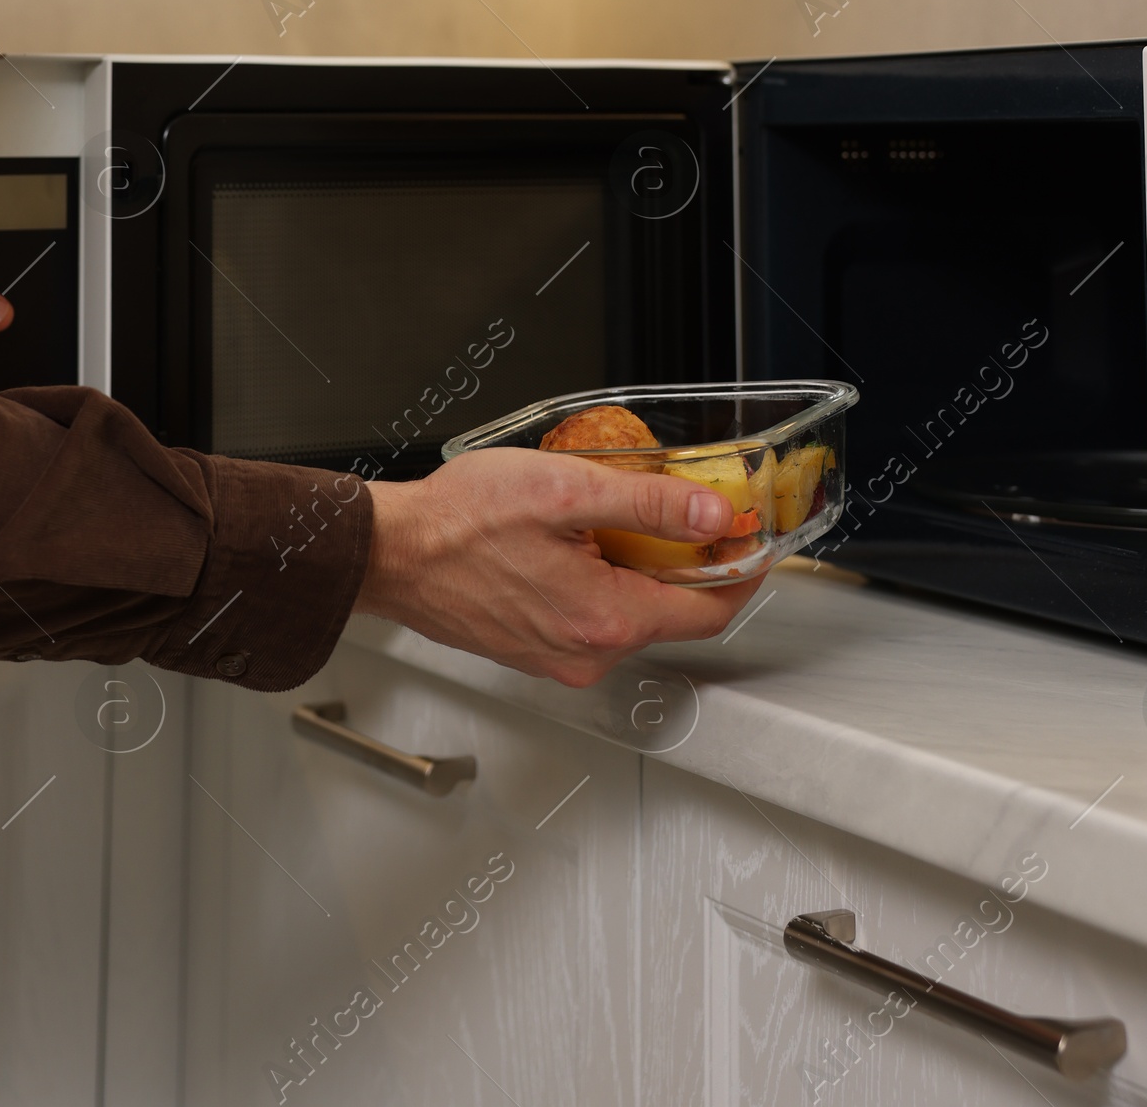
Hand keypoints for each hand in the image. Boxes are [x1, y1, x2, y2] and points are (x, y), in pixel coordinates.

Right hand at [355, 447, 765, 686]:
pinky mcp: (533, 649)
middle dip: (687, 561)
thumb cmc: (459, 521)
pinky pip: (591, 617)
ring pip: (628, 612)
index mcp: (606, 619)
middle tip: (686, 508)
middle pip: (670, 611)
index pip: (709, 611)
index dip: (742, 573)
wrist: (391, 552)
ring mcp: (558, 657)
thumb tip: (714, 520)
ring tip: (616, 513)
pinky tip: (577, 539)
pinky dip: (601, 580)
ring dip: (638, 567)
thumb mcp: (565, 490)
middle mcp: (587, 653)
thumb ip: (649, 505)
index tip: (755, 539)